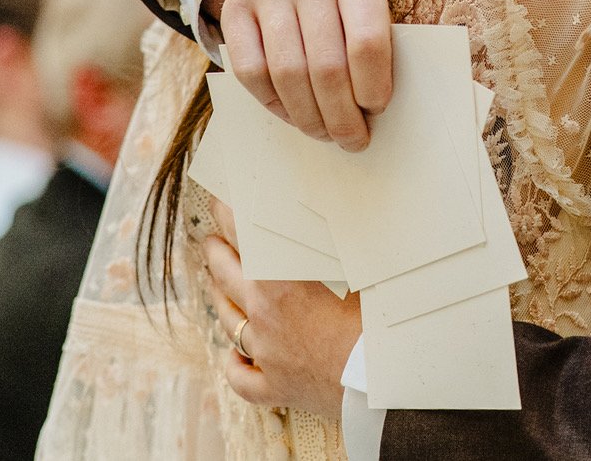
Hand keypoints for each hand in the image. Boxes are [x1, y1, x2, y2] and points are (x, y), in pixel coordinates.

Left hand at [204, 196, 361, 420]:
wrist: (379, 377)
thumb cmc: (373, 319)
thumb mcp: (355, 267)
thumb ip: (330, 242)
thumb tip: (328, 214)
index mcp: (280, 282)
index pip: (244, 238)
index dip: (229, 215)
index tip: (219, 202)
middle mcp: (264, 316)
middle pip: (226, 278)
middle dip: (216, 254)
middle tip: (211, 241)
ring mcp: (265, 354)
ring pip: (230, 323)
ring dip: (220, 300)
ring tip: (216, 286)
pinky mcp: (275, 387)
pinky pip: (242, 377)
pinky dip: (235, 364)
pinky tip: (234, 356)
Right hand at [218, 0, 392, 150]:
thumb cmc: (346, 7)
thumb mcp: (372, 13)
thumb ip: (378, 49)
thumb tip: (371, 113)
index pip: (366, 43)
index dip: (372, 87)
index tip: (376, 110)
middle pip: (326, 66)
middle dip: (341, 116)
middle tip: (352, 139)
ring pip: (287, 73)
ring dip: (309, 117)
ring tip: (325, 132)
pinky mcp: (235, 6)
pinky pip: (251, 71)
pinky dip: (274, 104)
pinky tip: (294, 114)